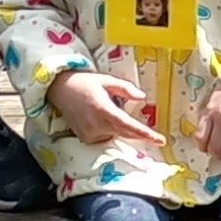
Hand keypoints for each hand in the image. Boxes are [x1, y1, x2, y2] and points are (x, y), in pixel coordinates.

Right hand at [47, 66, 163, 151]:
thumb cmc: (86, 83)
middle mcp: (96, 125)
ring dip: (120, 127)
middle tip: (157, 137)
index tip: (160, 140)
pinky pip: (106, 138)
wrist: (60, 90)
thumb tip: (142, 97)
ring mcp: (90, 134)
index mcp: (103, 109)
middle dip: (140, 135)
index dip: (145, 134)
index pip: (128, 125)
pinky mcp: (86, 139)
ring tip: (106, 110)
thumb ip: (125, 88)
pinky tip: (100, 118)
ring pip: (116, 135)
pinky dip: (110, 130)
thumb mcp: (107, 80)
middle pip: (126, 134)